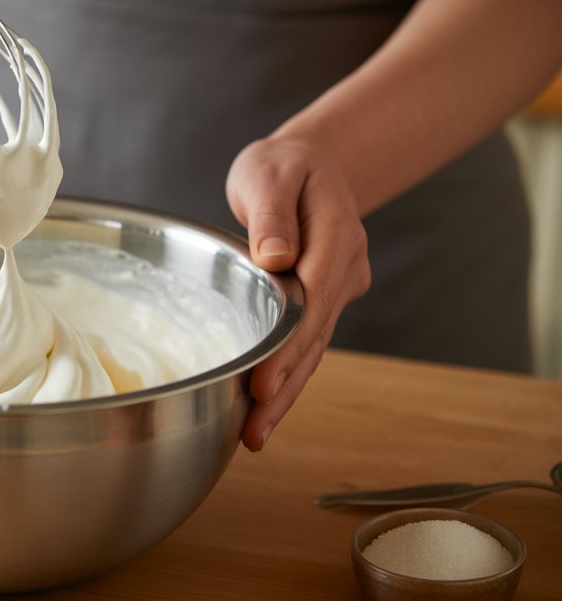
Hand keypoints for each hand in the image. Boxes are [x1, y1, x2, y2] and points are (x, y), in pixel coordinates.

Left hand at [225, 136, 370, 451]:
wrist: (310, 165)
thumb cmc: (283, 166)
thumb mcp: (270, 172)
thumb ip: (272, 213)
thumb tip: (276, 257)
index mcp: (336, 234)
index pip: (314, 299)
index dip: (289, 345)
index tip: (265, 381)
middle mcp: (345, 267)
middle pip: (315, 335)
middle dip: (285, 384)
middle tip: (255, 428)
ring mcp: (338, 288)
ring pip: (313, 347)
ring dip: (286, 392)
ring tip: (255, 435)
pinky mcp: (322, 301)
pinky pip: (305, 342)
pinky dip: (286, 375)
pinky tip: (262, 411)